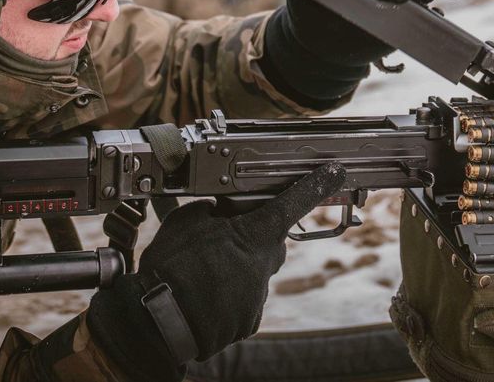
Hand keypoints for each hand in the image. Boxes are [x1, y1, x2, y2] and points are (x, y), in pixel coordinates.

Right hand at [87, 163, 346, 377]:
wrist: (158, 319)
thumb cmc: (173, 266)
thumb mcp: (187, 220)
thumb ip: (211, 212)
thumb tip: (217, 213)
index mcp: (255, 233)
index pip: (294, 202)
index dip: (317, 184)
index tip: (335, 173)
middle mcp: (265, 263)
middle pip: (269, 241)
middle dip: (251, 237)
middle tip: (221, 239)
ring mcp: (258, 294)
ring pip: (254, 271)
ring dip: (235, 268)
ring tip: (202, 272)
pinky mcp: (249, 319)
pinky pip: (245, 299)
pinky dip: (230, 295)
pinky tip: (207, 294)